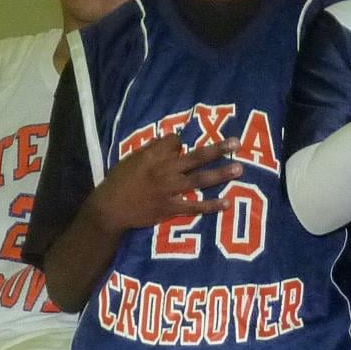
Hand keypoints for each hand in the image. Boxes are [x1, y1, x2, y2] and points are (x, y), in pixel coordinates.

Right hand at [87, 134, 239, 233]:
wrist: (111, 208)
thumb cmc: (120, 181)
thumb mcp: (132, 159)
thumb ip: (153, 149)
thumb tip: (173, 140)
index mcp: (153, 155)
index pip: (176, 141)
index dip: (182, 142)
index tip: (184, 145)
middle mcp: (164, 170)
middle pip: (195, 157)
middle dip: (217, 149)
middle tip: (236, 143)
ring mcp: (169, 190)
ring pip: (199, 180)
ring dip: (220, 174)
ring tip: (239, 168)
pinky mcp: (170, 209)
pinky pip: (194, 206)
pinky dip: (211, 205)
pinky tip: (226, 202)